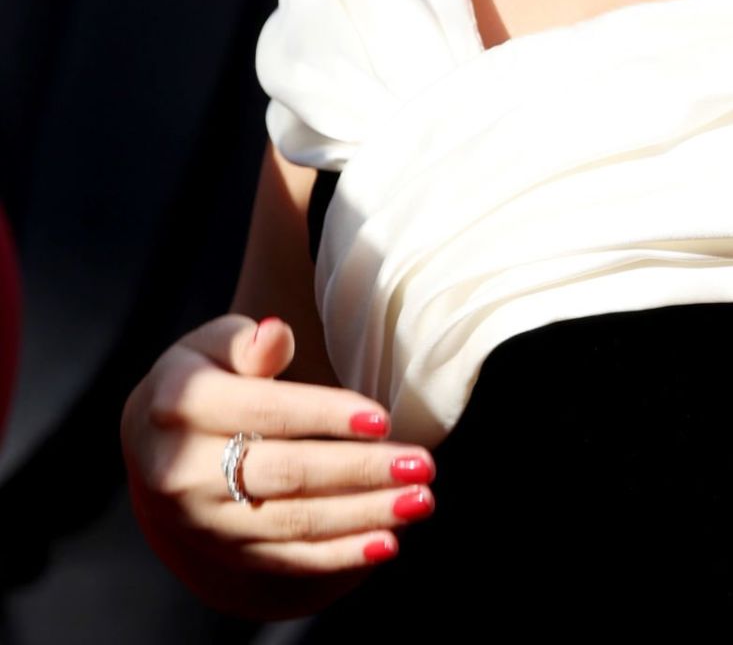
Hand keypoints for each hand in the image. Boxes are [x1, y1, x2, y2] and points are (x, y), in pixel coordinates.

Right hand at [122, 315, 435, 618]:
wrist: (150, 444)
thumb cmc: (201, 378)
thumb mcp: (212, 345)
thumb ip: (248, 342)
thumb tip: (276, 333)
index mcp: (183, 405)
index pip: (267, 412)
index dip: (326, 416)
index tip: (383, 419)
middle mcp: (184, 470)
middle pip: (288, 473)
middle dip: (361, 471)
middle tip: (422, 464)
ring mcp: (202, 519)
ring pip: (294, 522)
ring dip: (363, 515)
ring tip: (418, 501)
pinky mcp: (223, 552)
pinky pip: (287, 559)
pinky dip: (339, 555)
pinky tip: (386, 542)